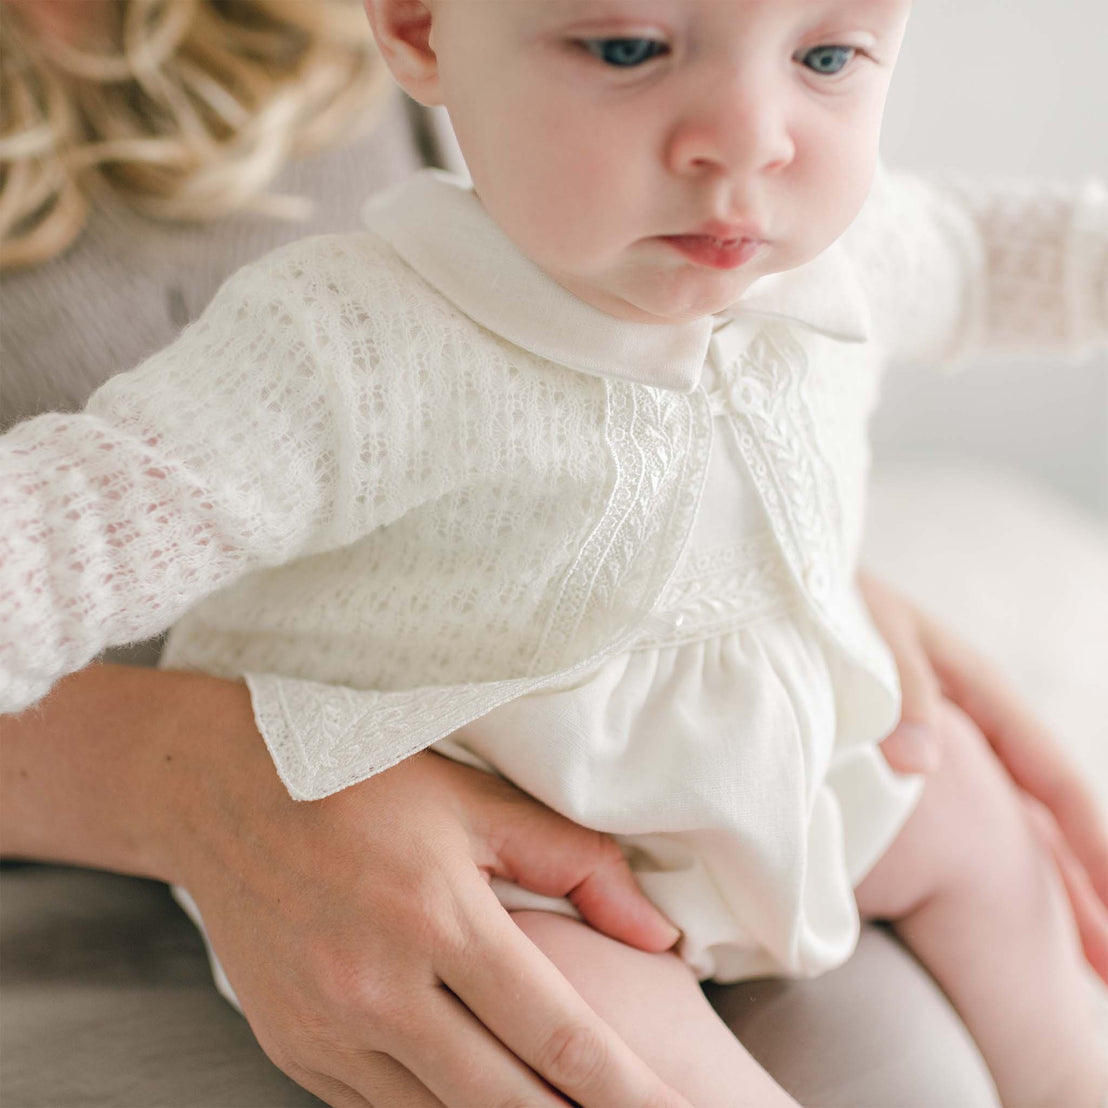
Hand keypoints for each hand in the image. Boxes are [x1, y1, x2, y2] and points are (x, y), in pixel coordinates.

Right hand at [1, 665, 687, 1106]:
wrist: (225, 795)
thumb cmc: (365, 786)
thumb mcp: (476, 802)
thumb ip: (577, 863)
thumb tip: (660, 936)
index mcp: (439, 918)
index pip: (556, 1033)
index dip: (624, 1089)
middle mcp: (380, 989)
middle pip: (505, 1101)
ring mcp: (329, 1032)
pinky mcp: (295, 1052)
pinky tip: (476, 1099)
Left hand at [859, 571, 1107, 983]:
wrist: (785, 579)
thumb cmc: (833, 596)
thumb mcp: (874, 630)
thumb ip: (903, 689)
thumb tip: (923, 766)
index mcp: (982, 691)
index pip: (1053, 781)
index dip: (1090, 848)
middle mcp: (975, 721)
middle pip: (1042, 815)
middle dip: (1078, 890)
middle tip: (1103, 971)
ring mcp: (945, 739)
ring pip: (1007, 822)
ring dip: (1038, 888)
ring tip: (1063, 964)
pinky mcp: (903, 750)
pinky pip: (961, 814)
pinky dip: (982, 862)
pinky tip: (978, 910)